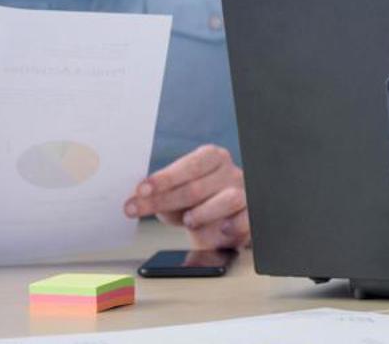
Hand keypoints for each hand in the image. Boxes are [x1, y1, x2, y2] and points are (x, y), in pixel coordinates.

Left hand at [123, 145, 248, 248]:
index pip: (190, 165)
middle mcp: (230, 172)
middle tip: (137, 210)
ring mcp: (244, 193)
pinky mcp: (252, 215)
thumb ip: (160, 194)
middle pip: (198, 186)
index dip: (165, 178)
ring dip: (202, 212)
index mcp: (212, 158)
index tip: (141, 189)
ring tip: (187, 221)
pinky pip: (247, 219)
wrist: (221, 225)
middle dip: (163, 200)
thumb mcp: (174, 197)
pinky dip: (234, 225)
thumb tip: (136, 199)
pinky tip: (222, 229)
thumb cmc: (196, 205)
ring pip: (228, 199)